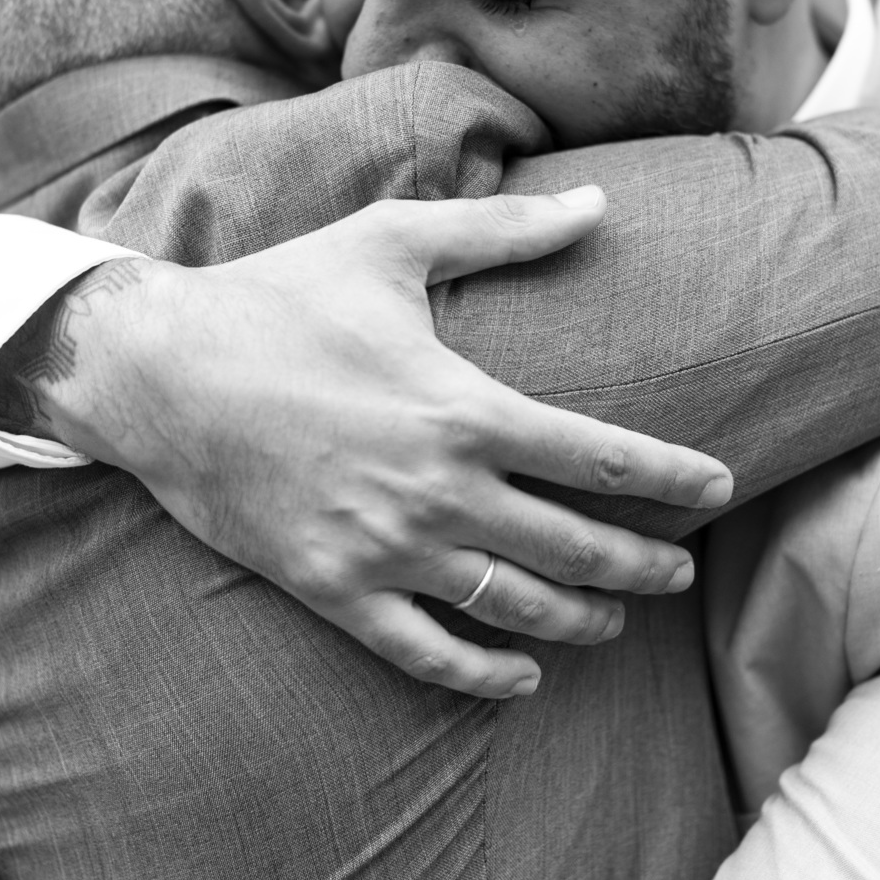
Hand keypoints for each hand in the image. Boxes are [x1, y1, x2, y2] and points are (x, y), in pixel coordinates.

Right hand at [0, 189, 731, 697]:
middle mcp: (439, 489)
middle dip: (643, 563)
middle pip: (577, 546)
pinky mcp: (333, 588)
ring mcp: (386, 549)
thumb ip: (503, 229)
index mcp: (465, 407)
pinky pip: (425, 654)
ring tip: (616, 619)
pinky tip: (520, 676)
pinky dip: (483, 675)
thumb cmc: (279, 296)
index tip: (720, 488)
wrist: (159, 371)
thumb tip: (598, 202)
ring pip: (514, 606)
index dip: (675, 478)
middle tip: (679, 570)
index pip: (604, 459)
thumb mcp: (393, 242)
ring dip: (580, 618)